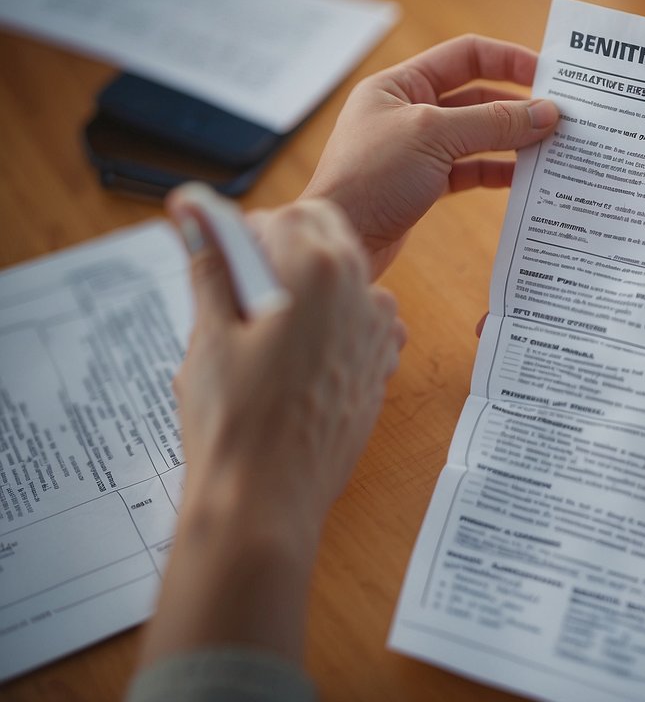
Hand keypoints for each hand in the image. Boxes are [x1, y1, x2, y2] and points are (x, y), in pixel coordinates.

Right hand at [139, 191, 404, 665]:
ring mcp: (380, 332)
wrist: (268, 500)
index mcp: (319, 268)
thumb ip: (211, 262)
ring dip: (311, 289)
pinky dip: (333, 325)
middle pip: (328, 238)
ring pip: (347, 280)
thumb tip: (195, 211)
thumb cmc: (235, 420)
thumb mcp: (209, 332)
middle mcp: (363, 292)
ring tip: (265, 338)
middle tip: (242, 299)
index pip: (290, 214)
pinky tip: (296, 362)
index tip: (226, 264)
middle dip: (287, 252)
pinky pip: (360, 322)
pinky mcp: (383, 367)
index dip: (252, 234)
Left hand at [302, 34, 560, 277]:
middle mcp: (408, 111)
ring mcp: (417, 149)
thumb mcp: (435, 138)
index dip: (509, 60)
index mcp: (400, 84)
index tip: (550, 75)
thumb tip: (547, 112)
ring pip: (477, 136)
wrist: (341, 238)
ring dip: (513, 140)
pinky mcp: (424, 184)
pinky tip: (525, 178)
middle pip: (477, 97)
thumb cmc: (372, 178)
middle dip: (518, 105)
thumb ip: (493, 123)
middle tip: (561, 116)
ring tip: (552, 147)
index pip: (466, 56)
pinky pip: (471, 169)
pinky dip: (498, 171)